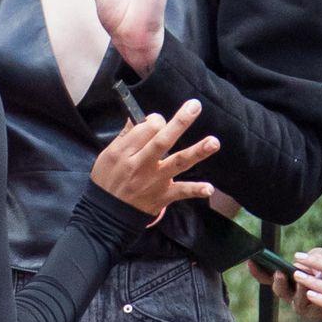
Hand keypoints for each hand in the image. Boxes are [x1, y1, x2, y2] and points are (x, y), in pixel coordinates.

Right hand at [90, 99, 217, 217]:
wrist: (107, 215)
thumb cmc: (108, 181)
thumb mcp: (107, 156)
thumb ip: (124, 136)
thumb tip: (137, 117)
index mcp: (125, 152)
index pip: (146, 128)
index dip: (156, 120)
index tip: (158, 122)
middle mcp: (141, 165)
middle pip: (162, 140)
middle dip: (180, 122)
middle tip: (195, 106)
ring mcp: (154, 181)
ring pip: (177, 163)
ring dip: (197, 152)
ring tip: (214, 142)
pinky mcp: (163, 196)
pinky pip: (181, 192)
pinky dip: (195, 190)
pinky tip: (209, 189)